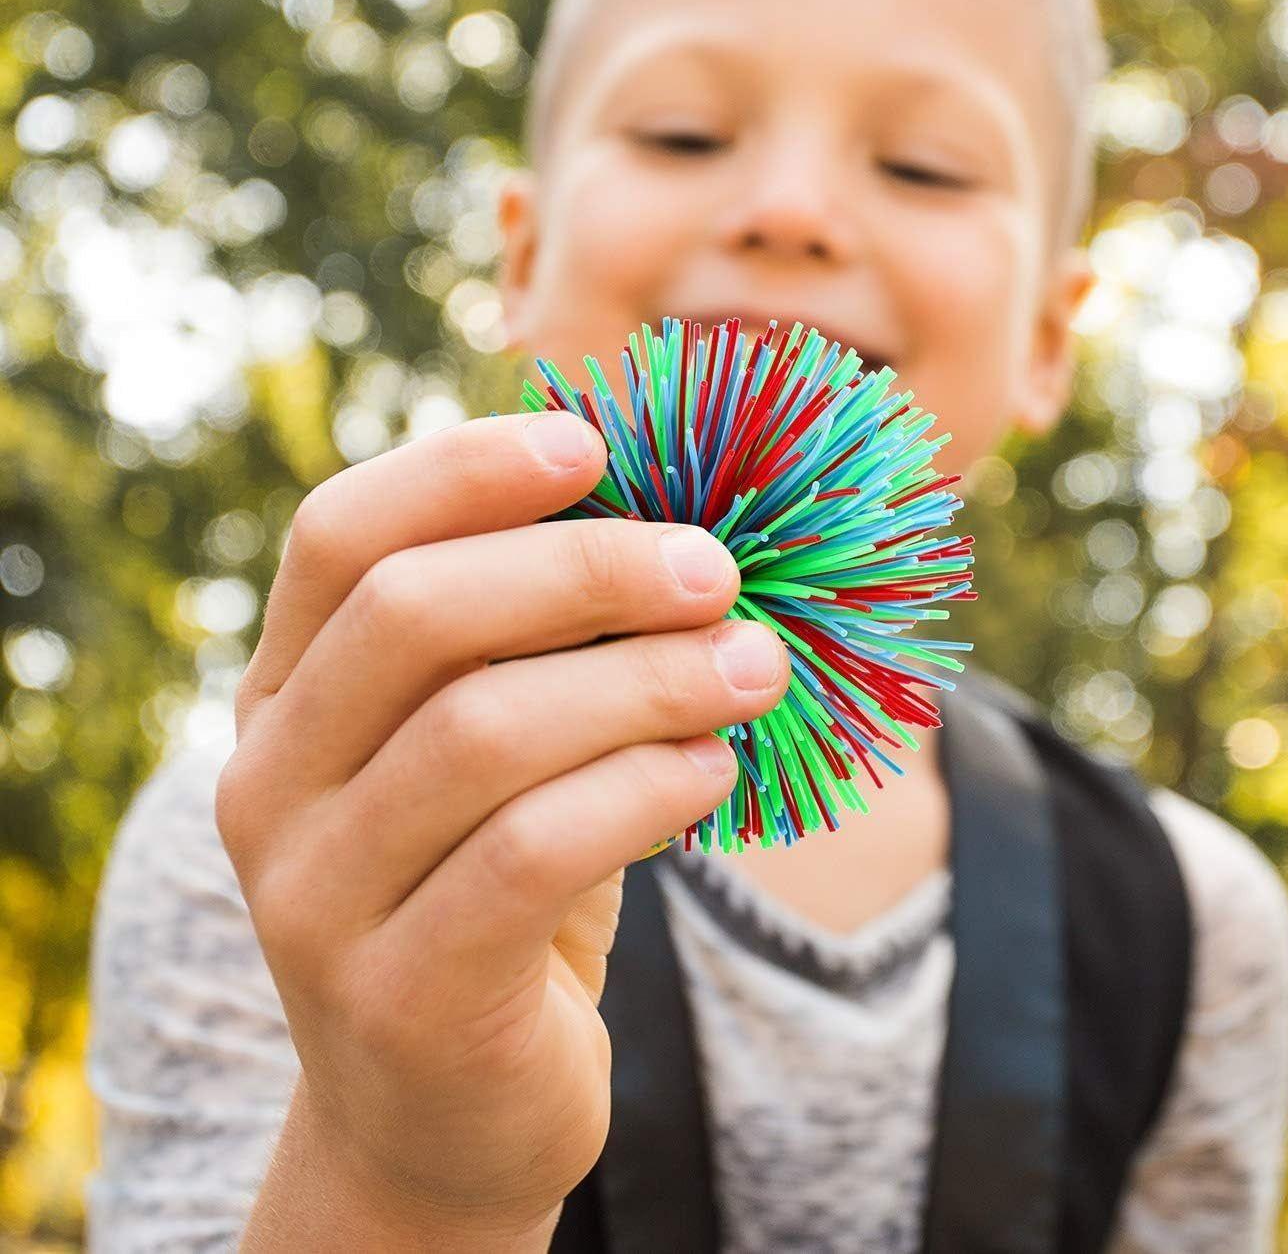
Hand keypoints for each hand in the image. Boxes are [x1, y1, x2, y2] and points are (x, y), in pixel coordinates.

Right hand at [217, 411, 788, 1248]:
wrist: (448, 1109)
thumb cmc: (498, 883)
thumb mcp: (504, 745)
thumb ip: (543, 642)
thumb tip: (678, 512)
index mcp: (286, 694)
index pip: (340, 536)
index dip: (463, 469)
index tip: (595, 444)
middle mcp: (270, 784)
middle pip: (415, 615)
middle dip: (587, 571)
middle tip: (718, 569)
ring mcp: (314, 897)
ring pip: (484, 731)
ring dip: (648, 681)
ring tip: (752, 668)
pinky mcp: (399, 995)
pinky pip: (532, 852)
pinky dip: (644, 788)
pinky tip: (713, 772)